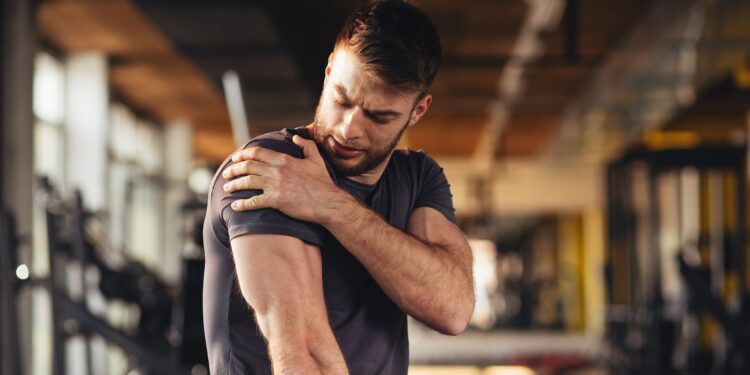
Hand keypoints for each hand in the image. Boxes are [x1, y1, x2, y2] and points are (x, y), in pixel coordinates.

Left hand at [222, 135, 349, 222]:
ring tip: (227, 187)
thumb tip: (295, 137)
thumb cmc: (323, 182)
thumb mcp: (316, 159)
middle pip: (248, 166)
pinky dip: (242, 205)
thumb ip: (306, 145)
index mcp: (284, 159)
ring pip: (247, 182)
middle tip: (227, 173)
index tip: (235, 158)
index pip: (257, 153)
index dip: (243, 154)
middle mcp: (277, 171)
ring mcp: (276, 186)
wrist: (328, 202)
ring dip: (234, 184)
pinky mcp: (276, 201)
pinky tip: (235, 206)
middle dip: (234, 169)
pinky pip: (254, 202)